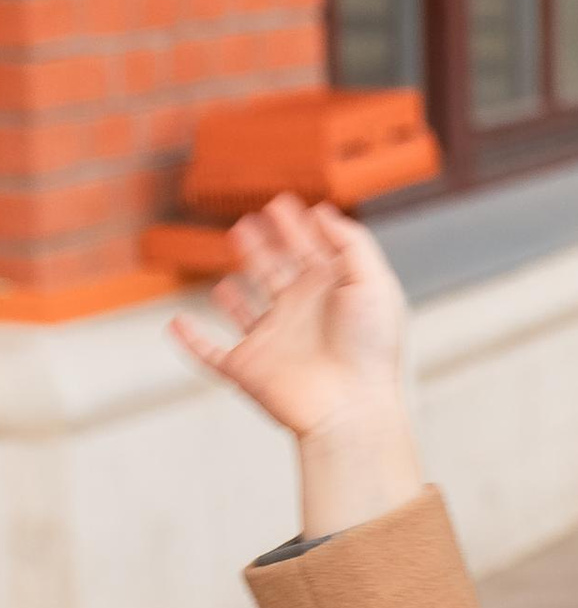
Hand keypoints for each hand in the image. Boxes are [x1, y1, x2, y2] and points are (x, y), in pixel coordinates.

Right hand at [171, 195, 423, 538]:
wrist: (351, 405)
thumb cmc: (369, 346)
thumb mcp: (372, 282)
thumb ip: (350, 243)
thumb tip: (323, 212)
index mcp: (331, 295)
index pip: (310, 252)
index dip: (297, 227)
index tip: (284, 202)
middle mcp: (300, 315)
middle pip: (276, 272)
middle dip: (266, 245)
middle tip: (253, 218)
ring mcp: (271, 341)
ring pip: (246, 308)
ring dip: (236, 286)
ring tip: (231, 262)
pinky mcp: (245, 368)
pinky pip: (209, 354)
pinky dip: (189, 341)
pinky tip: (175, 323)